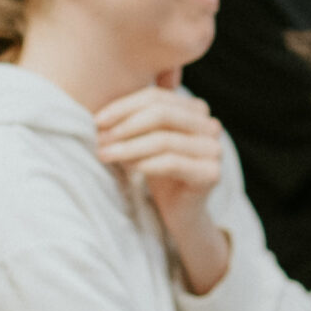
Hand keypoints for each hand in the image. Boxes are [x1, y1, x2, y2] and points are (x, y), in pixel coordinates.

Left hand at [96, 77, 230, 293]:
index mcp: (195, 109)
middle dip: (125, 125)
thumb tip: (96, 112)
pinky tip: (127, 170)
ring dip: (128, 147)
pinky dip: (145, 164)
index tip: (96, 119)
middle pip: (162, 113)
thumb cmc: (157, 173)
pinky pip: (173, 163)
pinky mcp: (211, 174)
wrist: (178, 213)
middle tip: (99, 137)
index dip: (124, 106)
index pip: (156, 97)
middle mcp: (210, 125)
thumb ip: (131, 121)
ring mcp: (214, 149)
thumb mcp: (142, 140)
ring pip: (164, 139)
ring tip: (104, 154)